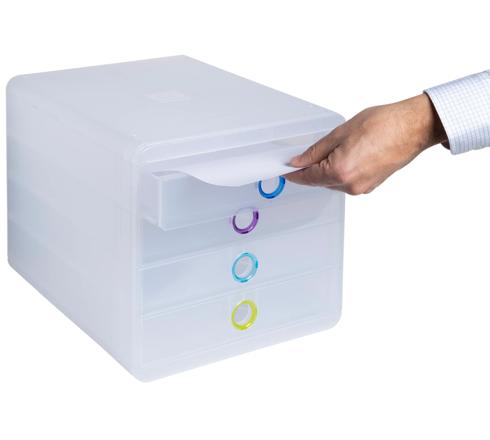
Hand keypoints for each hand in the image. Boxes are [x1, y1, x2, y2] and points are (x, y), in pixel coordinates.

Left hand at [286, 94, 446, 193]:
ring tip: (334, 149)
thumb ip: (316, 151)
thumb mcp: (341, 132)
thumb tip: (299, 161)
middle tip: (304, 155)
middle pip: (319, 181)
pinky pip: (346, 182)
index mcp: (340, 171)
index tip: (285, 170)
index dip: (294, 173)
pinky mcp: (370, 187)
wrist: (413, 127)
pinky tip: (346, 156)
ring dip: (326, 170)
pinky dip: (340, 172)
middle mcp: (350, 185)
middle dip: (310, 170)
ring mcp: (361, 188)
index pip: (307, 177)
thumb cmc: (384, 124)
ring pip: (333, 183)